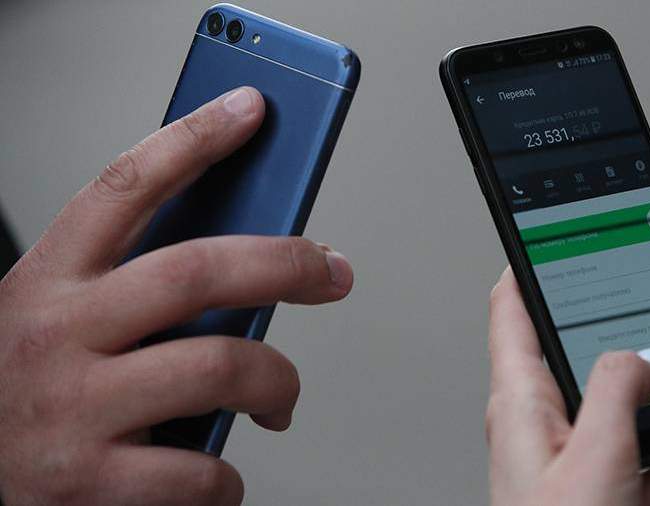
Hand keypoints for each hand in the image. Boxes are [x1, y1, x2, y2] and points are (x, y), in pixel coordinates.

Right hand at [0, 87, 353, 505]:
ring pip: (220, 367)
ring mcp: (72, 410)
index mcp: (45, 284)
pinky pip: (202, 472)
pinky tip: (222, 474)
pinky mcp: (88, 484)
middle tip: (331, 271)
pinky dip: (231, 477)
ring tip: (279, 397)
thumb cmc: (17, 395)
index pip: (123, 186)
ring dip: (277, 381)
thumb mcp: (50, 322)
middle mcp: (56, 336)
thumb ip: (125, 292)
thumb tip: (240, 272)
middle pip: (197, 271)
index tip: (249, 109)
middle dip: (286, 263)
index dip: (192, 140)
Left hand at [486, 265, 649, 505]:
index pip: (514, 311)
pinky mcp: (613, 494)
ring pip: (639, 405)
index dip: (533, 267)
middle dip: (641, 319)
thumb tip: (649, 357)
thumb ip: (618, 390)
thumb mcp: (591, 453)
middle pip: (594, 352)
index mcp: (521, 402)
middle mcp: (547, 425)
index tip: (562, 236)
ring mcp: (582, 460)